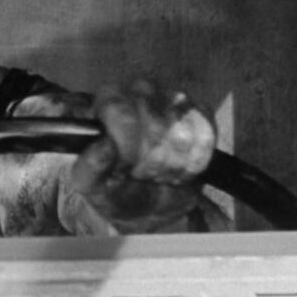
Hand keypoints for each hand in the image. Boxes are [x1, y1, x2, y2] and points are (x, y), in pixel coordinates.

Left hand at [71, 80, 215, 232]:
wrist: (149, 206)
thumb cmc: (115, 187)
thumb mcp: (92, 184)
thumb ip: (90, 166)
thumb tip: (103, 147)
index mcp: (106, 100)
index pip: (120, 111)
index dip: (126, 146)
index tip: (124, 167)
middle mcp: (138, 90)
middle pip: (154, 125)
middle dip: (149, 161)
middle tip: (140, 173)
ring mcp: (172, 98)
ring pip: (182, 134)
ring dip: (171, 165)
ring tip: (156, 172)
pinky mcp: (199, 113)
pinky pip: (206, 137)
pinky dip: (194, 163)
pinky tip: (178, 169)